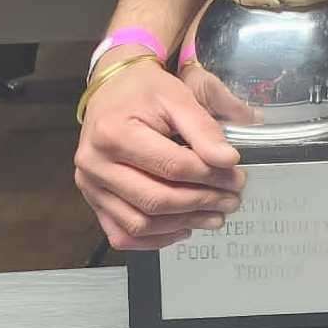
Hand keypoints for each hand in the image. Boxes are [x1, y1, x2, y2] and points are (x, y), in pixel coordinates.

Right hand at [74, 49, 245, 251]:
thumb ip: (204, 128)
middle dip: (201, 203)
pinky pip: (122, 234)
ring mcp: (90, 186)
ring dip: (183, 224)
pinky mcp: (93, 200)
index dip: (210, 175)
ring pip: (139, 223)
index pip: (172, 166)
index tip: (237, 176)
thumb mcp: (179, 96)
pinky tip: (184, 228)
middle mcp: (95, 164)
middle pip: (156, 199)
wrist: (113, 88)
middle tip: (232, 200)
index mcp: (115, 133)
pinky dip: (155, 239)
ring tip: (216, 216)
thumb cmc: (146, 90)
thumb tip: (229, 161)